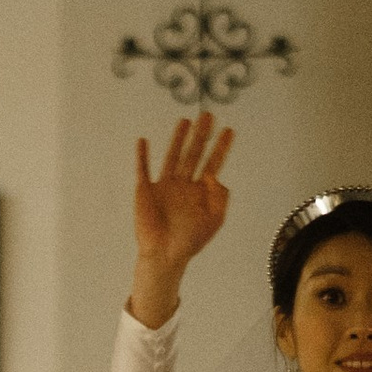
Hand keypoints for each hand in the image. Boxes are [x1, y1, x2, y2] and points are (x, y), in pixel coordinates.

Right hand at [127, 114, 235, 328]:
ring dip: (177, 139)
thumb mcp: (214, 220)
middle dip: (201, 135)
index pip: (212, 163)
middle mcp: (182, 184)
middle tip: (208, 115)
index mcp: (199, 191)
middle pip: (193, 154)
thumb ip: (219, 197)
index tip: (228, 130)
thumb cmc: (189, 241)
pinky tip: (143, 141)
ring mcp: (163, 186)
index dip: (221, 147)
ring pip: (172, 156)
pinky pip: (143, 170)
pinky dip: (142, 156)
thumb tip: (215, 175)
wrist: (164, 255)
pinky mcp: (145, 191)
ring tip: (184, 121)